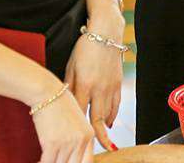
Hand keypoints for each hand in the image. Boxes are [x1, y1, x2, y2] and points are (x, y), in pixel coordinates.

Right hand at [31, 83, 94, 162]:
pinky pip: (47, 162)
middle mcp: (82, 140)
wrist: (47, 93)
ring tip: (42, 161)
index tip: (64, 162)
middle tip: (54, 161)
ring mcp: (69, 142)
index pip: (87, 162)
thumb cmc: (59, 104)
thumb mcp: (76, 121)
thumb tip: (71, 157)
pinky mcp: (53, 143)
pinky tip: (37, 160)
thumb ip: (78, 138)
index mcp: (90, 135)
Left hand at [65, 8, 124, 151]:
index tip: (74, 140)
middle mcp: (99, 88)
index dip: (77, 129)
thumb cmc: (85, 47)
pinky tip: (109, 122)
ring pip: (109, 113)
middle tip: (97, 151)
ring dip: (105, 128)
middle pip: (97, 119)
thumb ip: (68, 86)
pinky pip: (117, 104)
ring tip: (103, 141)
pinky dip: (113, 115)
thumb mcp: (71, 66)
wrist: (106, 32)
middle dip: (97, 137)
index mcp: (84, 84)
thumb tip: (65, 102)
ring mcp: (111, 86)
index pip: (80, 114)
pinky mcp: (119, 82)